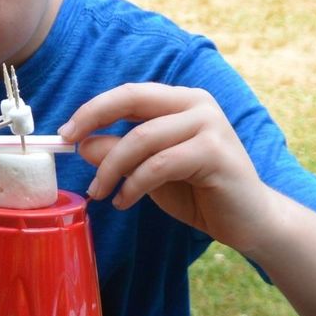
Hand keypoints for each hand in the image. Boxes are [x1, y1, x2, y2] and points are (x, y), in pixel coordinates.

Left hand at [59, 83, 274, 251]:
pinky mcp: (215, 152)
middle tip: (70, 146)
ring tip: (100, 192)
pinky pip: (159, 165)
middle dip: (94, 120)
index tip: (66, 132)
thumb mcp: (147, 170)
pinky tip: (124, 201)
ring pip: (142, 138)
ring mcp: (209, 124)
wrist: (249, 221)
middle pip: (133, 100)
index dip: (94, 109)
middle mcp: (197, 103)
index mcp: (181, 100)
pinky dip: (134, 185)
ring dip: (112, 168)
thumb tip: (82, 144)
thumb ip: (120, 153)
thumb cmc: (198, 191)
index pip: (129, 93)